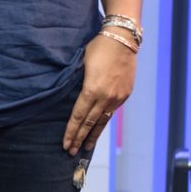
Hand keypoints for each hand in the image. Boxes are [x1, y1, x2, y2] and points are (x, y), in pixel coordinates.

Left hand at [62, 32, 136, 155]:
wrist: (123, 39)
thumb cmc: (98, 47)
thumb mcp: (83, 63)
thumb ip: (79, 82)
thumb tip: (72, 96)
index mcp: (91, 89)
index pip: (79, 116)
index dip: (71, 131)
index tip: (65, 143)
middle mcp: (105, 97)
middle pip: (89, 123)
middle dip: (79, 138)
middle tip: (71, 151)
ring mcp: (117, 97)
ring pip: (102, 121)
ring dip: (93, 135)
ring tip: (85, 146)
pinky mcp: (125, 94)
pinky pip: (112, 112)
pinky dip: (104, 122)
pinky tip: (99, 128)